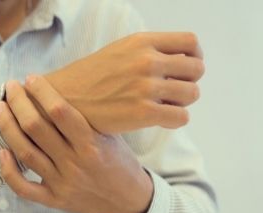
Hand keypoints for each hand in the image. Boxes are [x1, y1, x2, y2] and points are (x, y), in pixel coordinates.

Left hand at [0, 77, 153, 212]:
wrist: (129, 201)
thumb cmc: (120, 163)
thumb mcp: (112, 136)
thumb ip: (87, 119)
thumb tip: (57, 91)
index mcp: (92, 145)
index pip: (60, 112)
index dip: (41, 92)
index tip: (31, 78)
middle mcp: (75, 164)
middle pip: (36, 128)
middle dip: (18, 102)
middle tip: (10, 88)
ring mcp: (62, 184)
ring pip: (25, 152)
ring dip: (7, 127)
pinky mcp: (55, 200)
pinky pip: (23, 188)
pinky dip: (8, 170)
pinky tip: (0, 151)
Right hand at [44, 32, 204, 133]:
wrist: (65, 99)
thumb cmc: (93, 78)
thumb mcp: (121, 50)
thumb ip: (150, 51)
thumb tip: (182, 60)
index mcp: (143, 42)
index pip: (191, 42)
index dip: (194, 57)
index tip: (184, 70)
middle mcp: (147, 61)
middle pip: (197, 69)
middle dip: (189, 81)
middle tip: (172, 91)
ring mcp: (146, 87)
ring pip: (192, 93)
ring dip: (182, 102)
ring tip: (164, 105)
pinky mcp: (143, 113)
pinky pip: (182, 117)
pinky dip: (175, 120)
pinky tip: (159, 119)